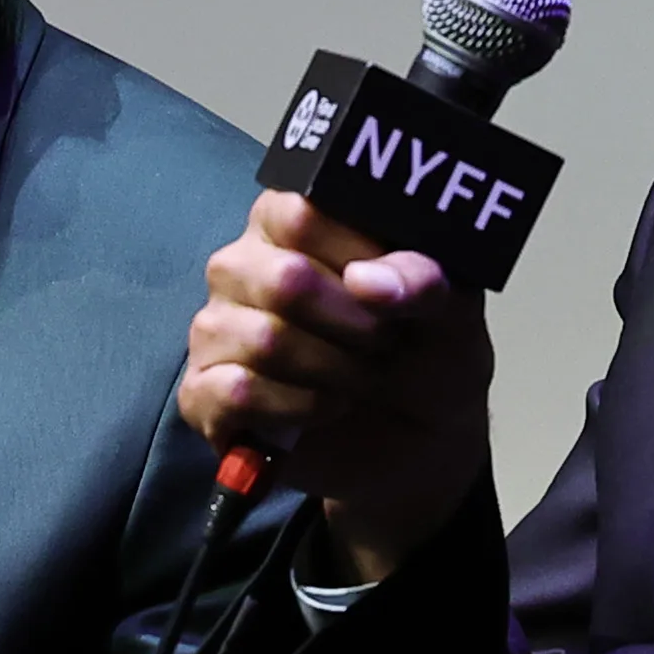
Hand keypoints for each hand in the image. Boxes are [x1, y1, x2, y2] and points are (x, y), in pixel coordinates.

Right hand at [178, 191, 491, 581]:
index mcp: (292, 222)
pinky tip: (322, 410)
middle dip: (356, 326)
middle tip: (386, 345)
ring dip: (335, 372)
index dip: (358, 254)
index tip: (397, 289)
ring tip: (361, 380)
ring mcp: (216, 329)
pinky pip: (236, 392)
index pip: (300, 211)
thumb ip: (424, 281)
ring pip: (264, 340)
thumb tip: (367, 281)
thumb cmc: (424, 355)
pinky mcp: (203, 392)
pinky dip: (297, 408)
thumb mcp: (451, 313)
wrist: (416, 442)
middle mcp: (242, 266)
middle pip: (283, 279)